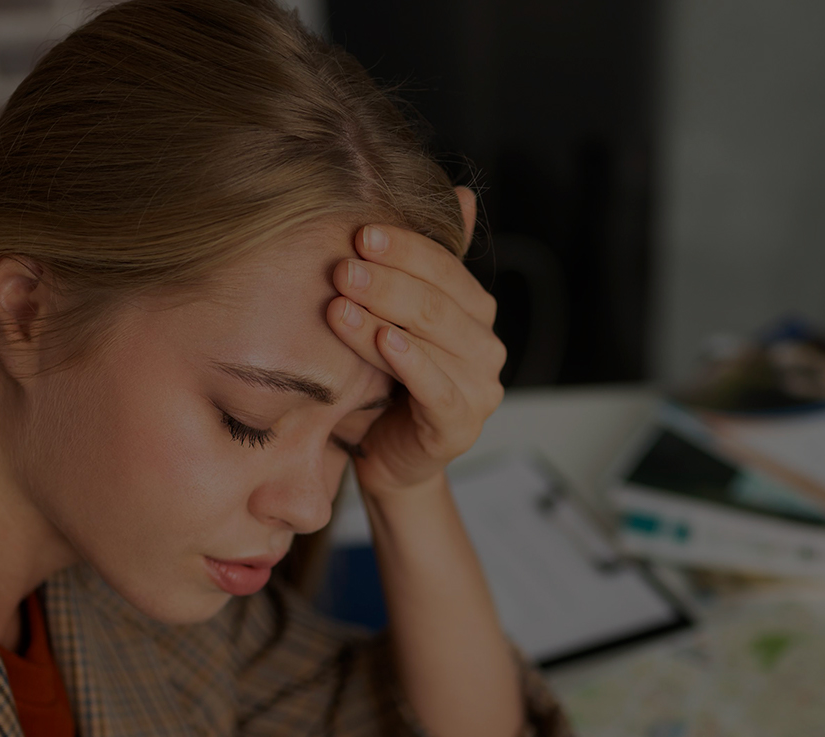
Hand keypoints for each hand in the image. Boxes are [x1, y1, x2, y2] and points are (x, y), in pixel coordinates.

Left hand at [328, 187, 505, 496]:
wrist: (382, 454)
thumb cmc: (383, 382)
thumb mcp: (392, 315)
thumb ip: (418, 264)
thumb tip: (462, 193)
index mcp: (474, 310)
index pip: (445, 266)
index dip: (404, 247)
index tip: (358, 233)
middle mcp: (486, 344)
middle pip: (437, 300)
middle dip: (386, 281)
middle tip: (341, 268)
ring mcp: (481, 386)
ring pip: (434, 339)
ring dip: (384, 315)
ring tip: (339, 303)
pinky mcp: (462, 425)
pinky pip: (438, 387)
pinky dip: (411, 362)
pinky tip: (382, 341)